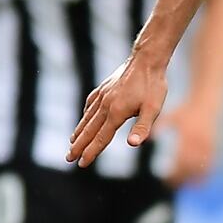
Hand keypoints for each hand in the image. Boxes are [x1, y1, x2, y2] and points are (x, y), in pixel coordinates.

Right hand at [70, 52, 167, 167]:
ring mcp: (103, 95)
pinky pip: (90, 104)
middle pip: (89, 130)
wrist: (147, 59)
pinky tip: (83, 118)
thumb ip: (143, 127)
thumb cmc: (153, 85)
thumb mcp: (153, 108)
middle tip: (68, 158)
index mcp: (116, 113)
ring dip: (79, 132)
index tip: (81, 164)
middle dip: (79, 146)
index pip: (101, 138)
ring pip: (87, 117)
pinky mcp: (104, 88)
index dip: (91, 152)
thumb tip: (133, 144)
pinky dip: (85, 114)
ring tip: (71, 143)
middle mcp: (105, 105)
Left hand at [158, 102, 218, 186]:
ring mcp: (209, 146)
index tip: (165, 180)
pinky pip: (210, 166)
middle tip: (170, 186)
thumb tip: (146, 138)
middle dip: (181, 179)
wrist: (207, 103)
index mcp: (189, 135)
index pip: (182, 160)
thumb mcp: (172, 116)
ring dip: (192, 180)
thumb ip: (160, 126)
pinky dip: (204, 177)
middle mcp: (200, 142)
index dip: (175, 173)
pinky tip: (195, 185)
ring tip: (180, 187)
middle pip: (191, 167)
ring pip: (201, 169)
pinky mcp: (214, 149)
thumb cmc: (185, 111)